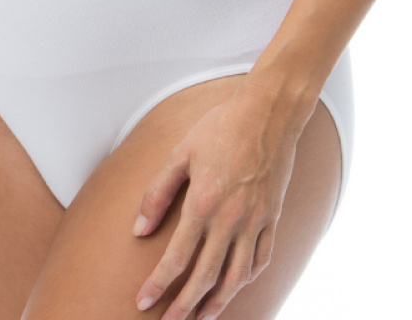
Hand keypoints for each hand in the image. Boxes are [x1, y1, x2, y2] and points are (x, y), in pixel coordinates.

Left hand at [131, 80, 301, 319]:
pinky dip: (247, 278)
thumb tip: (139, 229)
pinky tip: (235, 286)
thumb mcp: (181, 153)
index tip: (142, 302)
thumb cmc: (221, 127)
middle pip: (205, 277)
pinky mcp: (272, 217)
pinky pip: (262, 259)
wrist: (268, 113)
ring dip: (218, 303)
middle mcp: (231, 220)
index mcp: (203, 204)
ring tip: (202, 318)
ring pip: (236, 277)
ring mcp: (255, 221)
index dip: (158, 285)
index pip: (177, 258)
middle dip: (184, 307)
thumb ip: (158, 193)